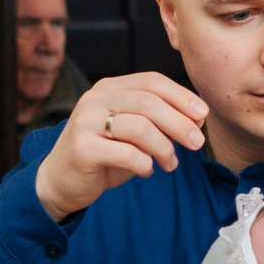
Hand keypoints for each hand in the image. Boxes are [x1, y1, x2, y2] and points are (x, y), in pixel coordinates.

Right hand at [33, 71, 210, 221]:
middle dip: (179, 123)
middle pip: (149, 103)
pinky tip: (148, 171)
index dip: (181, 96)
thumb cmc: (103, 155)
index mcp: (109, 88)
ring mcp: (86, 122)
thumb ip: (157, 121)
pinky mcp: (82, 148)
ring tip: (170, 163)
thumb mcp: (131, 133)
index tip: (202, 114)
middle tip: (197, 142)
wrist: (60, 181)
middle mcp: (95, 99)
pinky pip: (127, 154)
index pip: (152, 82)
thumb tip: (197, 117)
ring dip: (164, 148)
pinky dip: (145, 164)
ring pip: (140, 127)